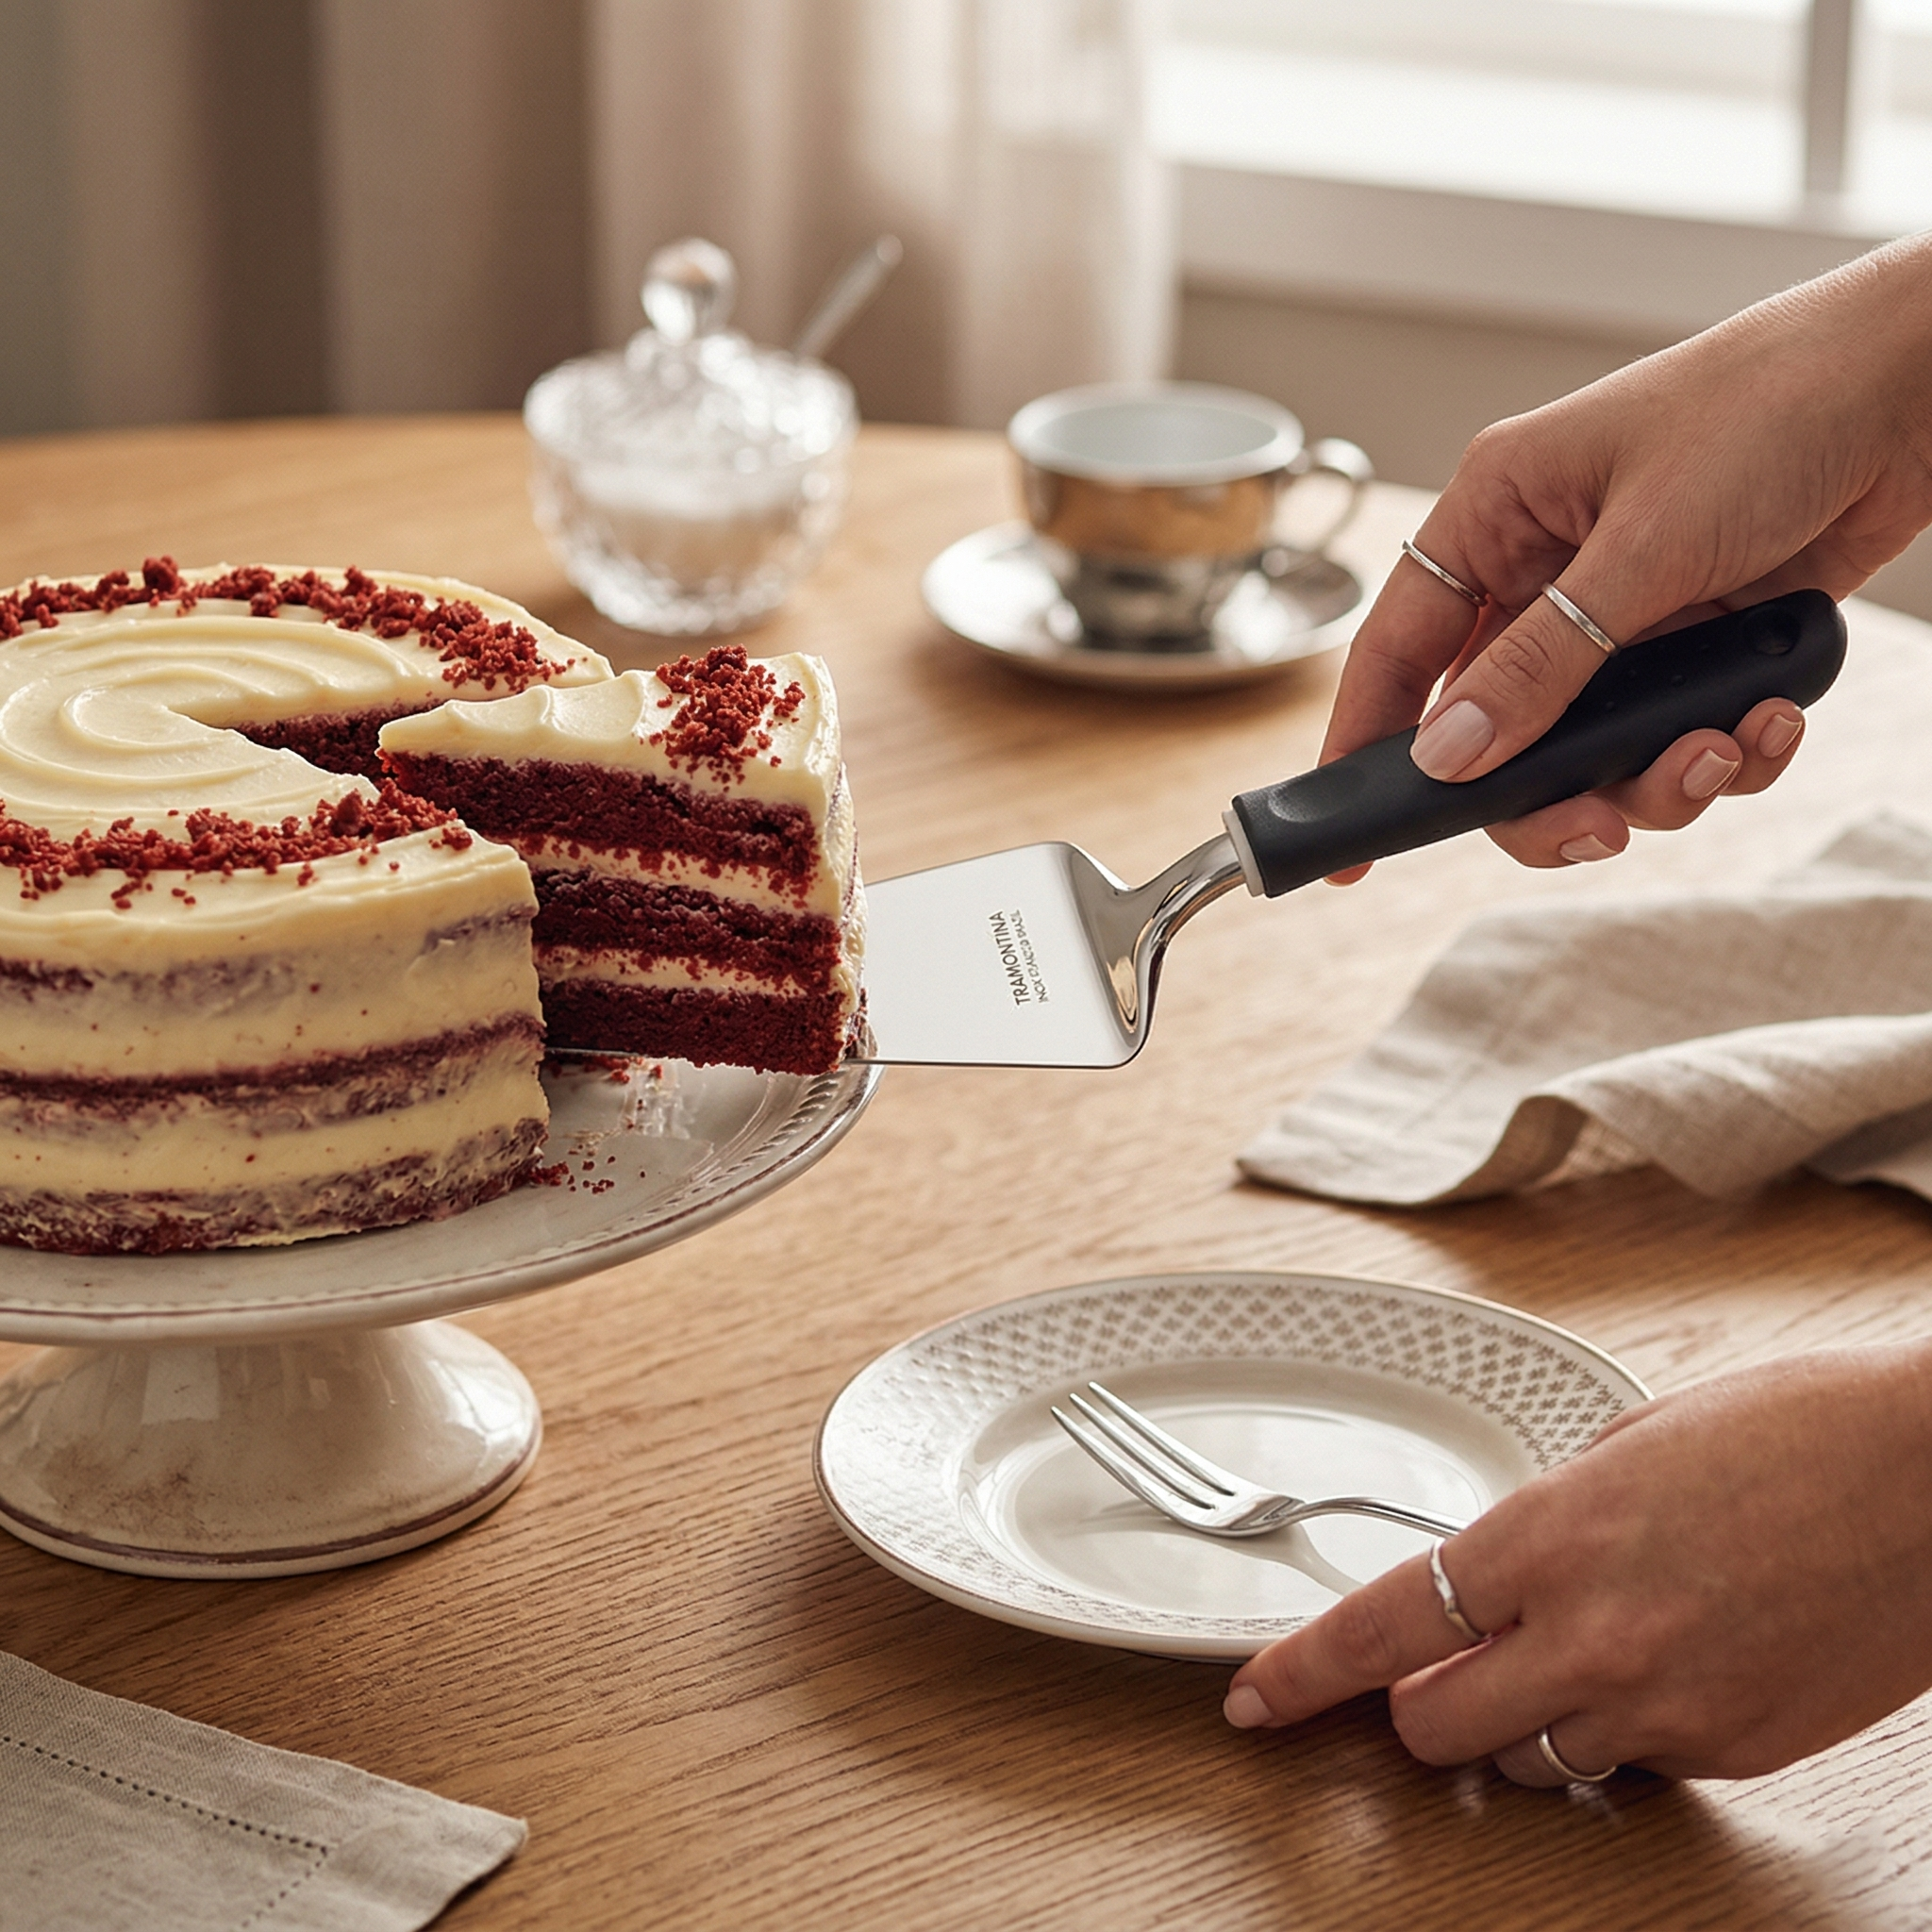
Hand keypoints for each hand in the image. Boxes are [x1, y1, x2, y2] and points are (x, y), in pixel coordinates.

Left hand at [1222, 1346, 1931, 1782]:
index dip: (1302, 1674)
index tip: (1255, 1698)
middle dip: (1420, 1707)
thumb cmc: (1794, 1430)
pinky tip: (1667, 1664)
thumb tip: (1499, 1579)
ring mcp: (1668, 1707)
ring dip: (1521, 1726)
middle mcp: (1593, 1636)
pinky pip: (1635, 1766)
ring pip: (1532, 1765)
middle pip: (1437, 1728)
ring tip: (1571, 1657)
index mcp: (1548, 1536)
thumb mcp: (1629, 1447)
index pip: (1382, 1629)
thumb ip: (1547, 1523)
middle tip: (1443, 1669)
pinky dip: (1621, 1731)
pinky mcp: (1737, 1750)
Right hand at [1325, 233, 1931, 873]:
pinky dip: (1728, 752)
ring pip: (1591, 754)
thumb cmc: (1776, 405)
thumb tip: (1448, 757)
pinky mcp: (1699, 645)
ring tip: (1723, 749)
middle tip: (1599, 830)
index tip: (1348, 844)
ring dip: (1658, 778)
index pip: (1396, 651)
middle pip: (1495, 734)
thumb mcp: (1645, 544)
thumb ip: (1543, 662)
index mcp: (1497, 516)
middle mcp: (1547, 572)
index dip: (1362, 748)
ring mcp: (1623, 617)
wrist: (1922, 382)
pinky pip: (1679, 740)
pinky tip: (1772, 718)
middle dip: (1550, 794)